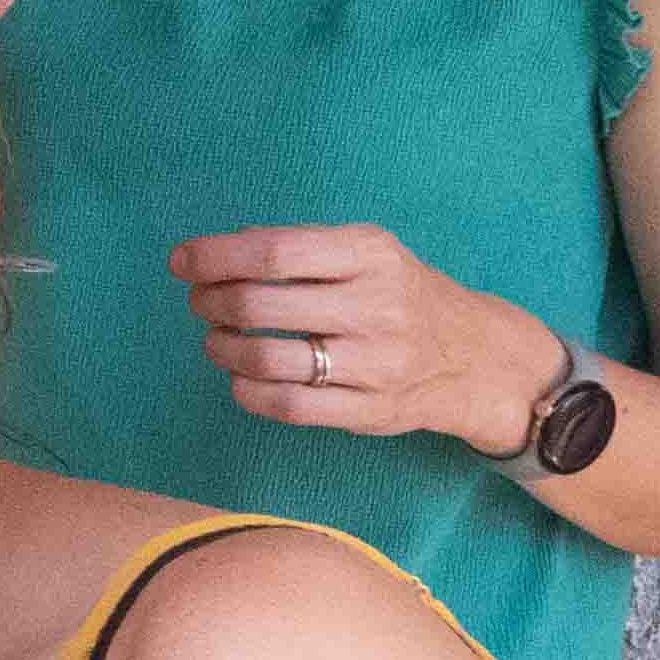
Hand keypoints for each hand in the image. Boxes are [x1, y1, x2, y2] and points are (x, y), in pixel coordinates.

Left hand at [169, 222, 560, 448]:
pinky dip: (245, 391)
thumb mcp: (365, 252)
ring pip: (265, 360)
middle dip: (210, 302)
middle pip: (259, 306)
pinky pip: (287, 406)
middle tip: (201, 302)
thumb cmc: (399, 293)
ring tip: (218, 339)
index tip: (181, 262)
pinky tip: (240, 378)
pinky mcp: (371, 412)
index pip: (273, 253)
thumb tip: (214, 253)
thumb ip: (296, 247)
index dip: (214, 258)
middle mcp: (377, 308)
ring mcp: (376, 364)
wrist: (478, 356)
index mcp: (370, 255)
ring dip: (221, 348)